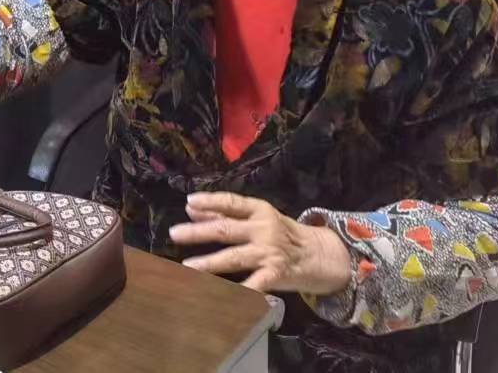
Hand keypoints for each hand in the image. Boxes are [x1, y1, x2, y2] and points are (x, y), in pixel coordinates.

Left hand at [169, 193, 353, 295]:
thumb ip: (226, 214)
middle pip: (226, 229)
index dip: (209, 201)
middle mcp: (264, 229)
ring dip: (208, 263)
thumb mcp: (258, 219)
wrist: (323, 255)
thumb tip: (191, 208)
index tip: (189, 201)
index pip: (231, 202)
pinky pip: (254, 283)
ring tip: (187, 267)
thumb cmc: (283, 234)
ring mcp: (270, 253)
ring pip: (234, 257)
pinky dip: (239, 290)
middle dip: (198, 232)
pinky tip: (223, 296)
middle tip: (174, 234)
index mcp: (260, 210)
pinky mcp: (276, 274)